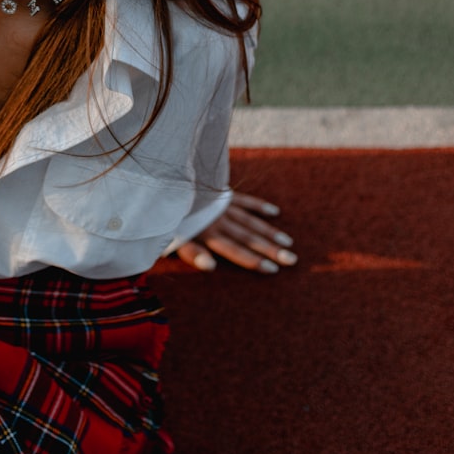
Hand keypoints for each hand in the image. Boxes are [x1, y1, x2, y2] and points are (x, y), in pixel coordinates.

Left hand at [175, 191, 296, 273]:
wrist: (162, 183)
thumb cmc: (166, 218)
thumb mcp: (172, 239)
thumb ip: (192, 253)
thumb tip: (211, 267)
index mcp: (207, 232)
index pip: (235, 250)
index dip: (253, 260)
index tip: (273, 269)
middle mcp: (218, 219)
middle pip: (248, 237)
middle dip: (270, 249)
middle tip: (292, 259)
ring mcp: (221, 205)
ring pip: (250, 220)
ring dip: (269, 231)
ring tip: (287, 242)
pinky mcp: (219, 193)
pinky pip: (243, 200)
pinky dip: (258, 206)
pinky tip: (274, 212)